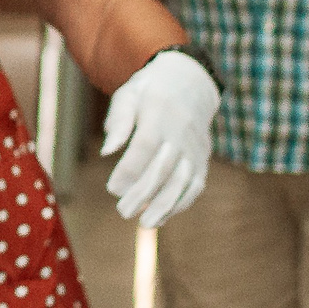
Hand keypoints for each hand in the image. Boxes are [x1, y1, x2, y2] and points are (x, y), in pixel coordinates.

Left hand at [101, 48, 217, 227]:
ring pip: (182, 181)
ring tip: (145, 224)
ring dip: (165, 205)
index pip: (145, 146)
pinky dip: (181, 203)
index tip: (112, 188)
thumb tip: (107, 151)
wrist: (190, 83)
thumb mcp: (129, 94)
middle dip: (143, 194)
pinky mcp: (202, 159)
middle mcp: (180, 133)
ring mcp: (194, 148)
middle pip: (163, 168)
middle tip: (123, 212)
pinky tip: (164, 216)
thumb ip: (119, 121)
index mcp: (159, 114)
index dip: (129, 170)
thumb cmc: (149, 90)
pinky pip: (195, 184)